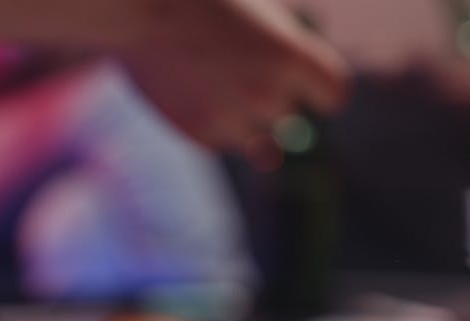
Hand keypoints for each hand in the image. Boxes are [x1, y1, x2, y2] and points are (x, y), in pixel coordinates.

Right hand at [116, 0, 348, 149]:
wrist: (135, 5)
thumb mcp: (261, 15)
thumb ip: (285, 63)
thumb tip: (276, 157)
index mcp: (290, 55)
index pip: (333, 94)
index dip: (321, 88)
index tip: (307, 79)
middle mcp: (266, 94)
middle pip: (291, 116)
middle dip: (273, 95)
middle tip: (235, 60)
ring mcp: (231, 118)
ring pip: (260, 139)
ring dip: (246, 117)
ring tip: (215, 75)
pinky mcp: (198, 134)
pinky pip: (224, 142)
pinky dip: (216, 124)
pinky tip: (194, 88)